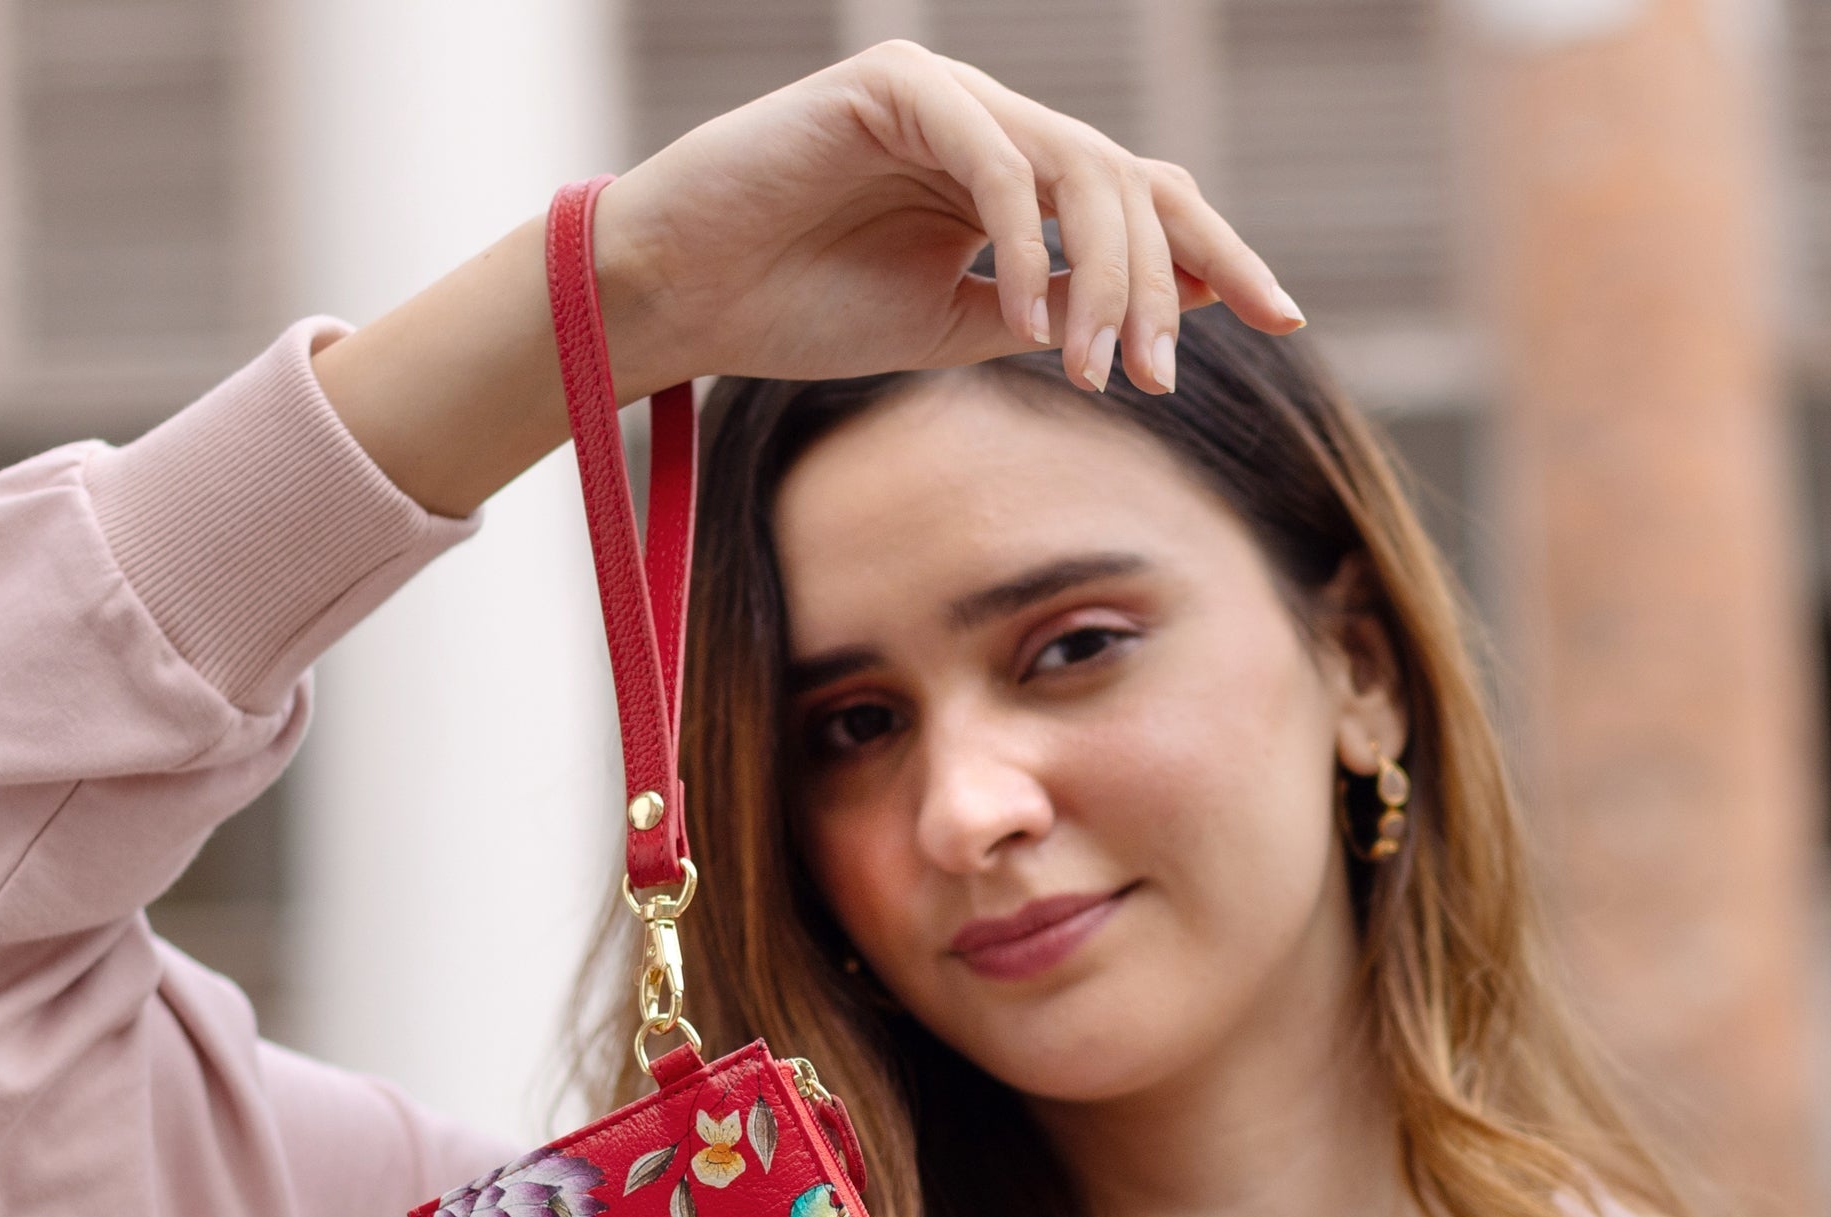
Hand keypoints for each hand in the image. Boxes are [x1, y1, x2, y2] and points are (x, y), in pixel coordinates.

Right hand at [598, 40, 1301, 400]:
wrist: (683, 299)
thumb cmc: (802, 314)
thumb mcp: (955, 329)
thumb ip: (1053, 310)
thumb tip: (1173, 310)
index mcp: (1013, 180)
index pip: (1141, 201)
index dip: (1217, 253)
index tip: (1283, 316)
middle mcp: (993, 127)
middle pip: (1130, 182)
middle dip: (1163, 286)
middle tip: (1154, 380)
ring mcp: (947, 98)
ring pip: (1078, 167)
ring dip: (1103, 274)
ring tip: (1096, 367)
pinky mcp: (891, 85)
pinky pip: (995, 158)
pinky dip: (1022, 241)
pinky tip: (1022, 324)